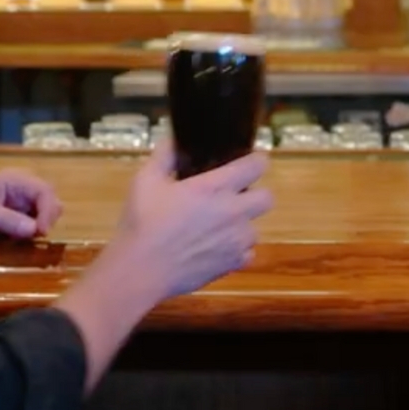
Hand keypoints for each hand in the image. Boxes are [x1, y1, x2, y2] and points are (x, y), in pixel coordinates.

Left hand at [0, 168, 63, 239]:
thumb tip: (35, 230)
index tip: (41, 231)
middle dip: (47, 217)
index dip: (48, 210)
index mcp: (14, 180)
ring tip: (24, 237)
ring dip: (40, 225)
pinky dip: (31, 231)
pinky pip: (33, 222)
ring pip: (45, 212)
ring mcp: (19, 201)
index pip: (44, 191)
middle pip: (50, 199)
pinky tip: (17, 238)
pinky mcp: (15, 215)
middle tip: (36, 236)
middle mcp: (21, 187)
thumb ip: (7, 219)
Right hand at [102, 144, 273, 302]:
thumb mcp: (145, 180)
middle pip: (267, 198)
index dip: (255, 161)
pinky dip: (236, 251)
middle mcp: (234, 212)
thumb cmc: (141, 222)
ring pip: (255, 228)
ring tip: (217, 227)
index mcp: (215, 187)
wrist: (140, 270)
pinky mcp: (233, 265)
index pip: (257, 165)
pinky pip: (247, 253)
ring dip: (241, 225)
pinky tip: (215, 249)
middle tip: (233, 197)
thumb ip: (164, 155)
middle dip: (255, 195)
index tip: (247, 162)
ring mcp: (237, 241)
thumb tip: (174, 139)